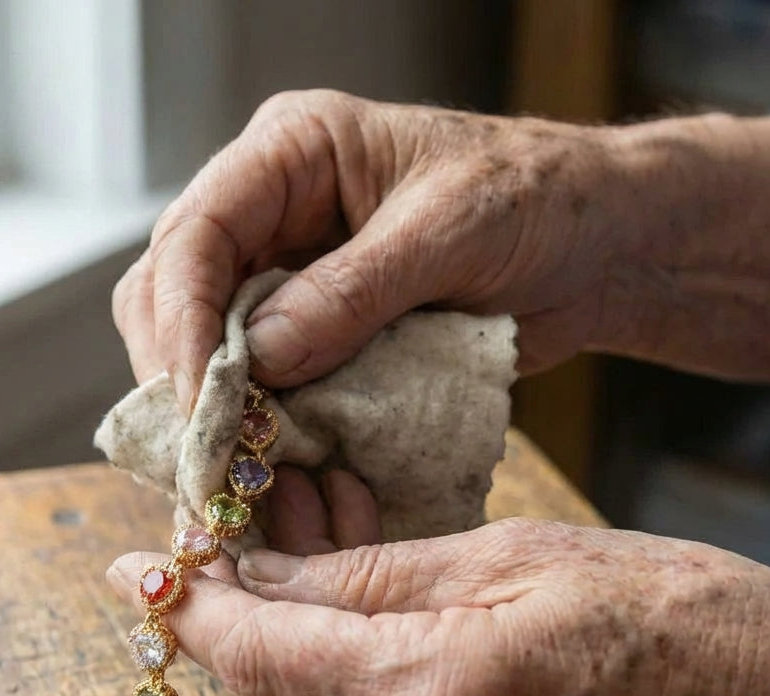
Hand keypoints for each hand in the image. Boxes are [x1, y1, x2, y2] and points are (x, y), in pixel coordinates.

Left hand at [108, 473, 769, 695]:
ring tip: (287, 561)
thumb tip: (261, 577)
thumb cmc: (668, 610)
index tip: (134, 571)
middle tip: (220, 544)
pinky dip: (337, 683)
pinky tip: (345, 622)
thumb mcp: (508, 555)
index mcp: (435, 694)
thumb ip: (367, 576)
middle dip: (233, 618)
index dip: (188, 607)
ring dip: (285, 646)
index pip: (260, 653)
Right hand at [113, 90, 769, 410]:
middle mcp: (272, 214)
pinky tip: (269, 461)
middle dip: (181, 374)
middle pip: (174, 294)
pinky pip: (259, 381)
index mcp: (292, 155)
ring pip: (205, 346)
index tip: (200, 402)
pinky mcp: (314, 331)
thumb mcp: (451, 232)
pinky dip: (259, 424)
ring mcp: (287, 276)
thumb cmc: (538, 201)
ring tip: (233, 466)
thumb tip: (261, 361)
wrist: (595, 245)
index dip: (184, 322)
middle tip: (206, 450)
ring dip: (214, 409)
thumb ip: (352, 292)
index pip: (195, 235)